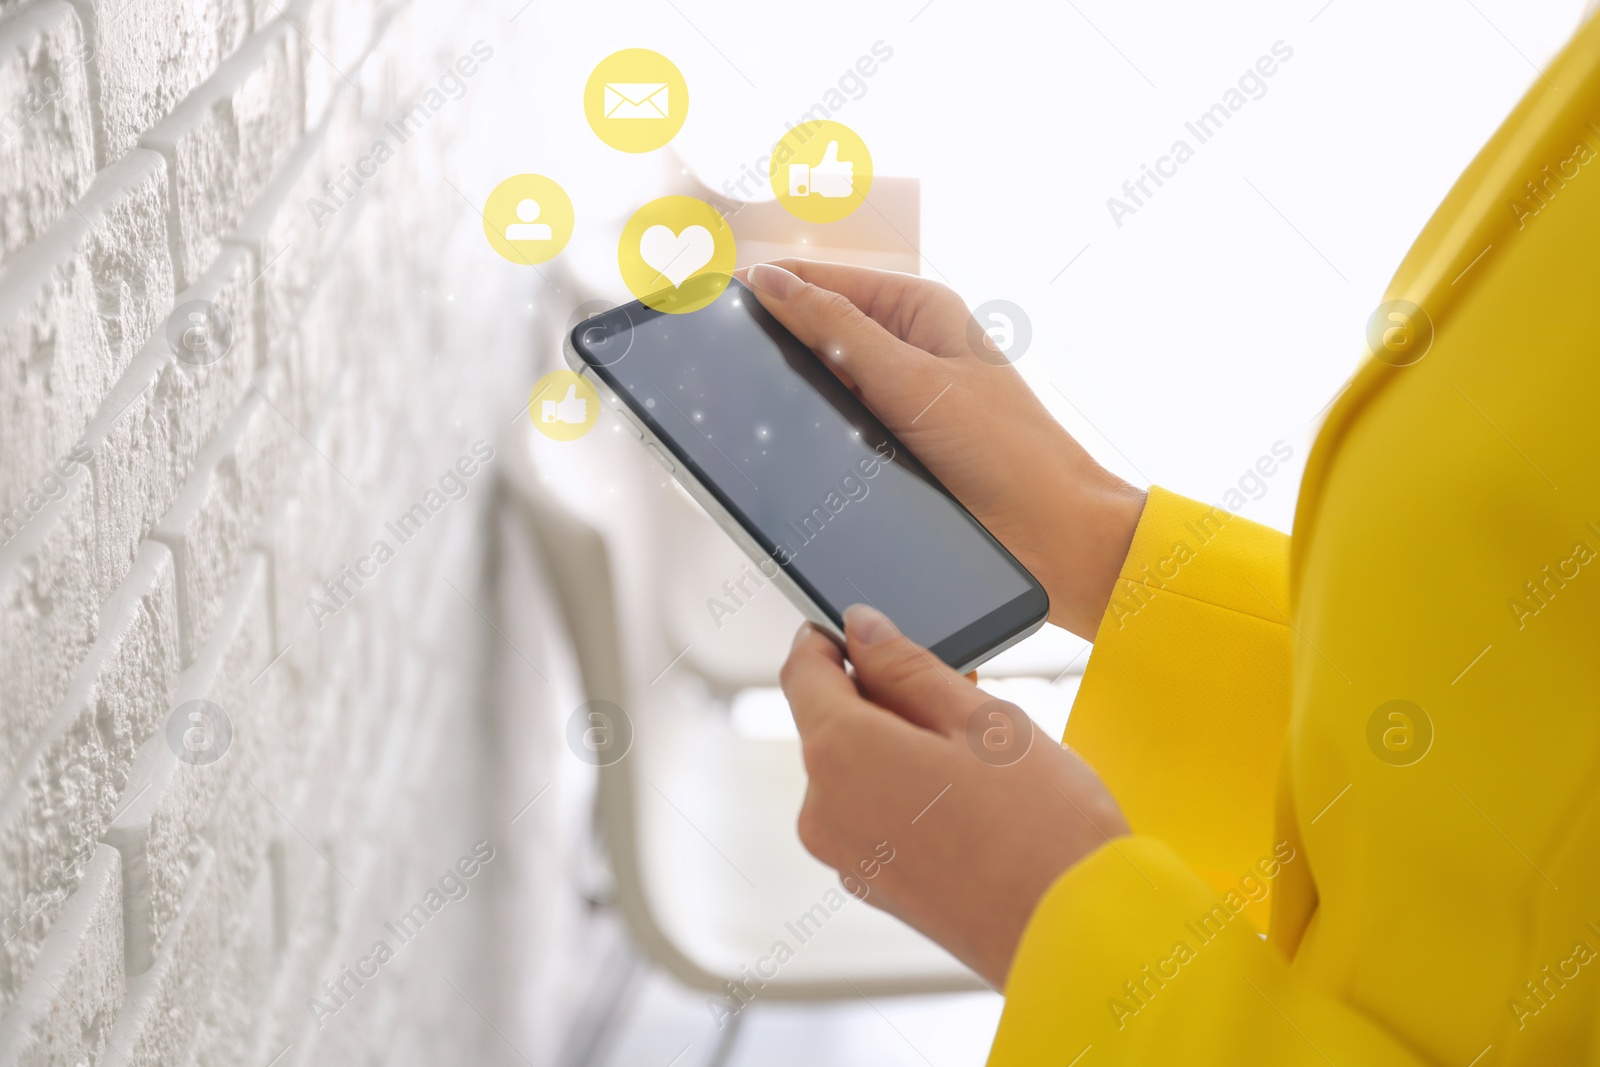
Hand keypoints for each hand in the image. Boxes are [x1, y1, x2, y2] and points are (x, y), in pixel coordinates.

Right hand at [744, 260, 1144, 639]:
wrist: (1051, 542)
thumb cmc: (1011, 454)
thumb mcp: (914, 379)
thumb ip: (838, 331)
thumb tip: (772, 284)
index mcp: (920, 311)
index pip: (825, 283)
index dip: (770, 289)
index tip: (715, 299)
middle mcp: (906, 352)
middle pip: (816, 336)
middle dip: (773, 349)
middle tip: (719, 362)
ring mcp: (895, 406)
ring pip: (819, 392)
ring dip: (790, 404)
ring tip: (745, 412)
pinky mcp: (889, 455)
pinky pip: (832, 438)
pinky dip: (807, 443)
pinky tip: (781, 451)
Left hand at [780, 605, 1129, 987]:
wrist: (1078, 936)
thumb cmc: (1040, 824)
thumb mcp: (979, 717)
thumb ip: (906, 665)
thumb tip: (861, 628)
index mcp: (838, 754)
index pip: (802, 671)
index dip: (828, 638)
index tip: (864, 627)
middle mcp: (823, 810)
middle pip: (829, 723)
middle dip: (881, 696)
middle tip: (957, 690)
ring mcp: (846, 857)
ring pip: (855, 770)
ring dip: (898, 745)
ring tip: (977, 751)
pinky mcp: (876, 888)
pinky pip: (872, 814)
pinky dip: (906, 791)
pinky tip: (970, 798)